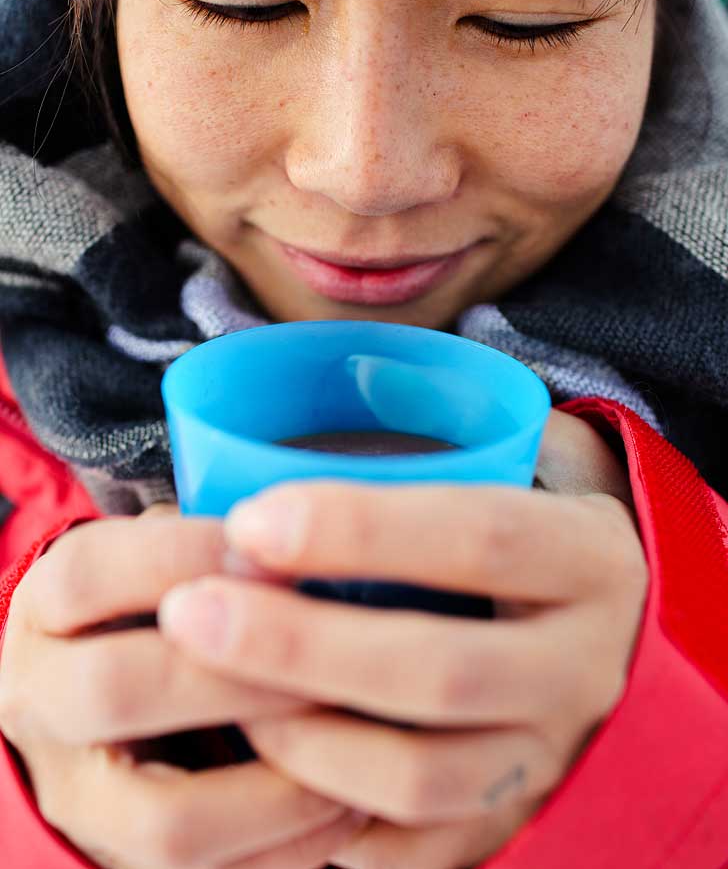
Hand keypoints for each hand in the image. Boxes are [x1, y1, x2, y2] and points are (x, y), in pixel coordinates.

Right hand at [0, 510, 368, 868]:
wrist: (104, 702)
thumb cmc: (161, 600)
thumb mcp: (162, 554)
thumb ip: (215, 547)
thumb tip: (309, 544)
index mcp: (47, 606)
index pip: (94, 574)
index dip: (188, 556)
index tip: (276, 548)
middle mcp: (39, 698)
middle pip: (117, 689)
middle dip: (236, 670)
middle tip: (330, 648)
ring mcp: (75, 793)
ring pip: (162, 817)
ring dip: (274, 782)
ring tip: (354, 743)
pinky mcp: (120, 857)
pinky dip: (289, 844)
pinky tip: (352, 802)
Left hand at [157, 411, 647, 868]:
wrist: (615, 637)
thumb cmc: (523, 544)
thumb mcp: (511, 483)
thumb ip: (422, 470)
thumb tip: (262, 466)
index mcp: (587, 559)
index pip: (481, 536)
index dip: (361, 529)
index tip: (249, 519)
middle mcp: (583, 666)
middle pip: (440, 670)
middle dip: (301, 645)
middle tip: (191, 613)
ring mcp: (552, 756)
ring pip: (421, 776)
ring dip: (302, 738)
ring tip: (221, 691)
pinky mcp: (516, 821)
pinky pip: (415, 848)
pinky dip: (330, 816)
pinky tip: (268, 772)